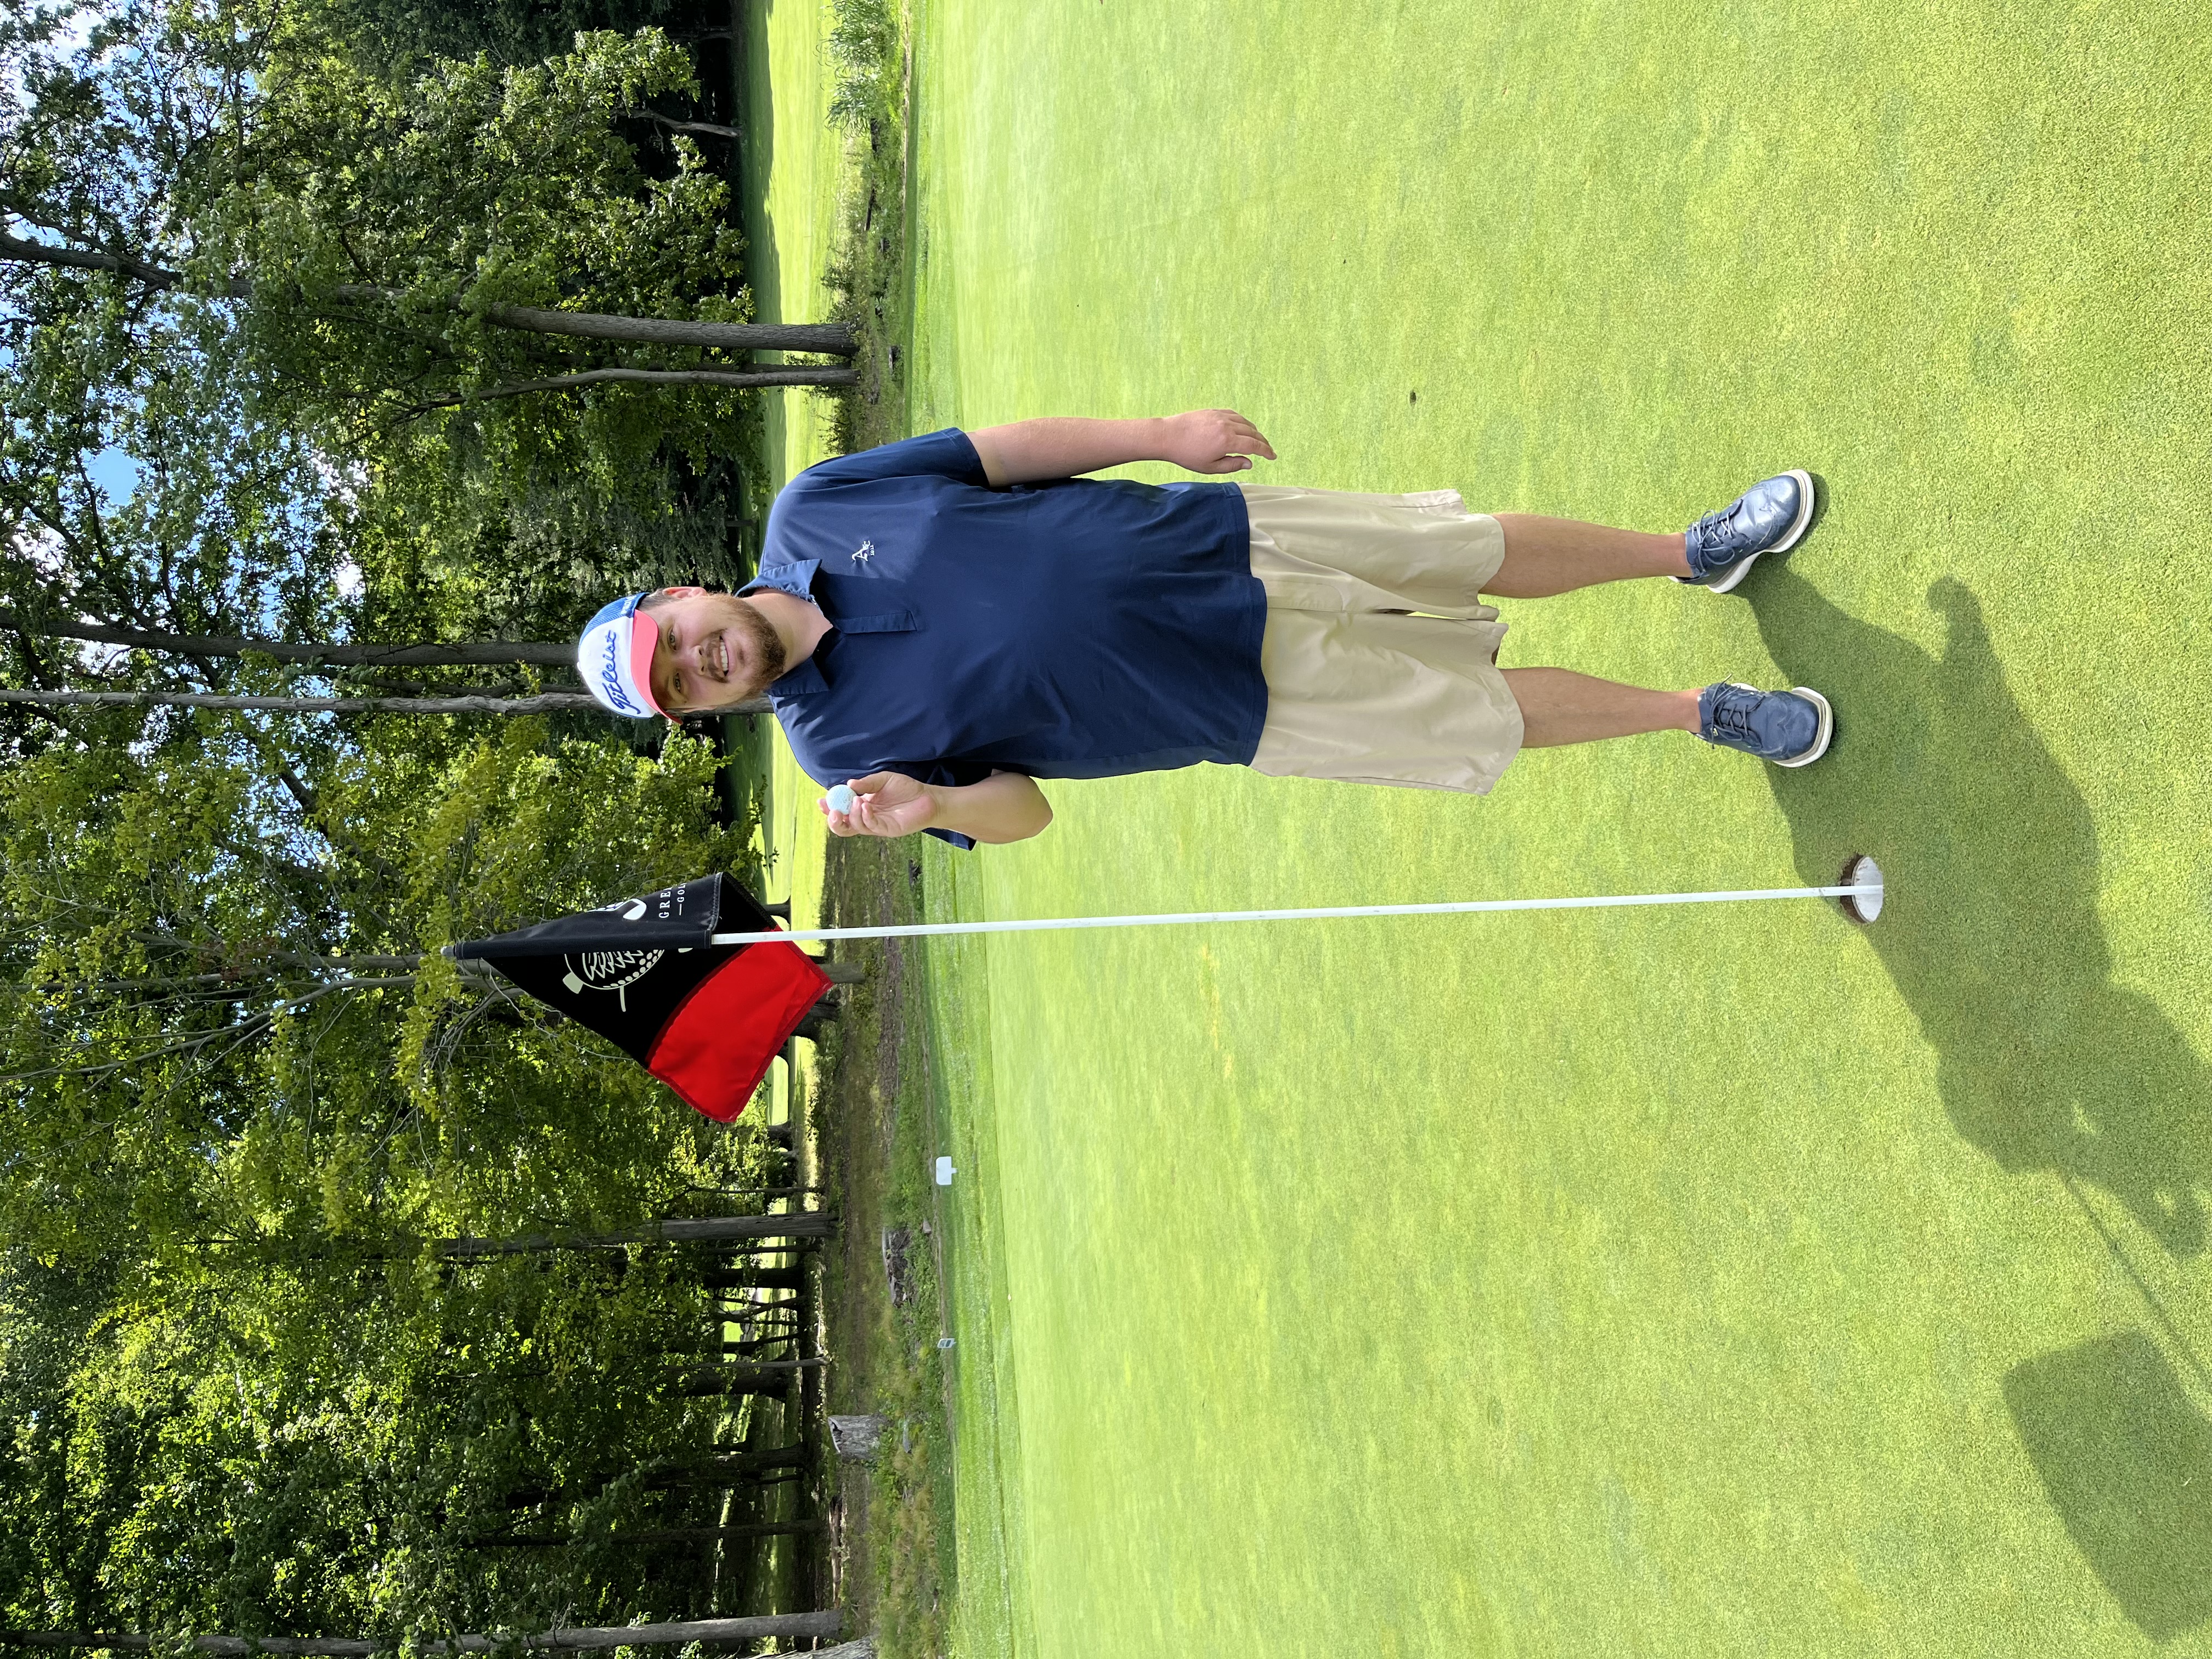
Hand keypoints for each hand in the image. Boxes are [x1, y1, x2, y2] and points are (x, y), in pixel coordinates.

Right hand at [819, 771, 936, 838]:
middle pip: (843, 826)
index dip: (829, 808)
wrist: (928, 798)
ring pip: (855, 828)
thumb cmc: (906, 788)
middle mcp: (866, 817)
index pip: (841, 810)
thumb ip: (867, 782)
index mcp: (862, 805)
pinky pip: (871, 826)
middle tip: (832, 811)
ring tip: (857, 800)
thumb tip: (849, 784)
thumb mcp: (884, 779)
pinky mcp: (887, 830)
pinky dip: (865, 817)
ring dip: (852, 815)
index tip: (820, 800)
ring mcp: (876, 825)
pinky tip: (866, 806)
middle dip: (833, 820)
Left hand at [1156, 409, 1276, 474]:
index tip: (1273, 456)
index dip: (1266, 451)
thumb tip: (1249, 463)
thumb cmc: (1187, 455)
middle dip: (1262, 442)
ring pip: (1245, 422)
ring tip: (1256, 440)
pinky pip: (1235, 415)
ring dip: (1254, 431)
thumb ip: (1233, 465)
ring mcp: (1221, 416)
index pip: (1254, 446)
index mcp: (1228, 441)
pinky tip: (1242, 428)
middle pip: (1253, 433)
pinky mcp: (1214, 411)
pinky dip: (1243, 422)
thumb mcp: (1210, 467)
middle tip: (1267, 450)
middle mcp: (1227, 426)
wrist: (1168, 436)